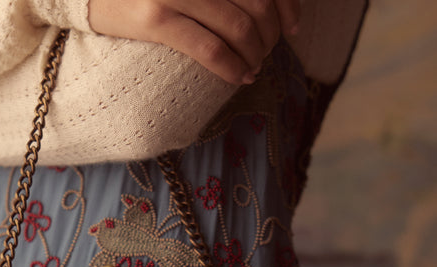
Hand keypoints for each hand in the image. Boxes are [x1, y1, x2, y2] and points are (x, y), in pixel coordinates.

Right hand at [88, 0, 299, 84]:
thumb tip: (262, 9)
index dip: (286, 5)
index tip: (293, 28)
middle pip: (255, 4)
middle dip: (270, 36)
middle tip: (267, 54)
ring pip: (237, 27)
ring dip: (254, 55)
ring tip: (253, 69)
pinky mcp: (156, 20)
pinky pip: (208, 48)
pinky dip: (231, 66)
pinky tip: (240, 77)